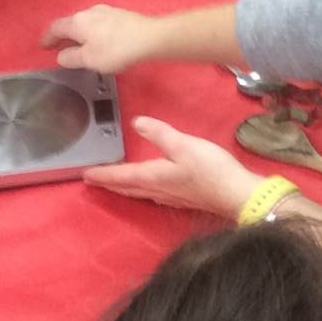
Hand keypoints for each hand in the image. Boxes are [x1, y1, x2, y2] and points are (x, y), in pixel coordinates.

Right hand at [44, 5, 161, 74]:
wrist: (150, 38)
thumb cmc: (116, 50)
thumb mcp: (88, 59)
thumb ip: (71, 57)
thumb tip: (61, 55)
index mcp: (77, 22)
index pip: (55, 27)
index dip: (47, 38)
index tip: (43, 46)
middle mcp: (89, 12)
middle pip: (70, 23)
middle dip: (63, 36)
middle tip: (58, 48)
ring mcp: (106, 11)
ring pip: (85, 22)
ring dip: (78, 34)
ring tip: (78, 46)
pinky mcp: (119, 15)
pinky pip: (98, 23)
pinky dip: (91, 32)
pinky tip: (98, 41)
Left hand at [86, 114, 257, 220]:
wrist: (236, 194)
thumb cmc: (210, 169)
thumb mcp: (184, 145)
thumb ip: (160, 133)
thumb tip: (136, 122)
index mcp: (152, 177)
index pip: (121, 175)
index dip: (102, 173)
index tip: (84, 174)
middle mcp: (157, 190)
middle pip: (126, 187)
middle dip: (108, 182)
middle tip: (92, 179)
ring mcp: (169, 197)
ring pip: (138, 192)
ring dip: (123, 187)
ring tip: (112, 182)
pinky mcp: (181, 198)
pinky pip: (151, 194)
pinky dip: (140, 189)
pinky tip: (145, 187)